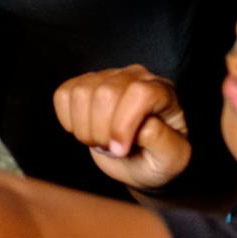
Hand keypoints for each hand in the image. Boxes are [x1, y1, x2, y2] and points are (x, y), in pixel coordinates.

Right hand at [53, 65, 191, 192]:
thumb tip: (142, 126)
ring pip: (82, 92)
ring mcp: (108, 77)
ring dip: (85, 127)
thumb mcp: (172, 158)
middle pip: (106, 93)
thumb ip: (162, 141)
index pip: (140, 93)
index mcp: (162, 92)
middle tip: (112, 150)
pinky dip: (68, 119)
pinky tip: (85, 128)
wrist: (140, 160)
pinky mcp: (85, 84)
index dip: (124, 124)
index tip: (120, 151)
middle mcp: (135, 77)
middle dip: (103, 131)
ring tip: (100, 141)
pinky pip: (64, 94)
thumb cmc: (158, 158)